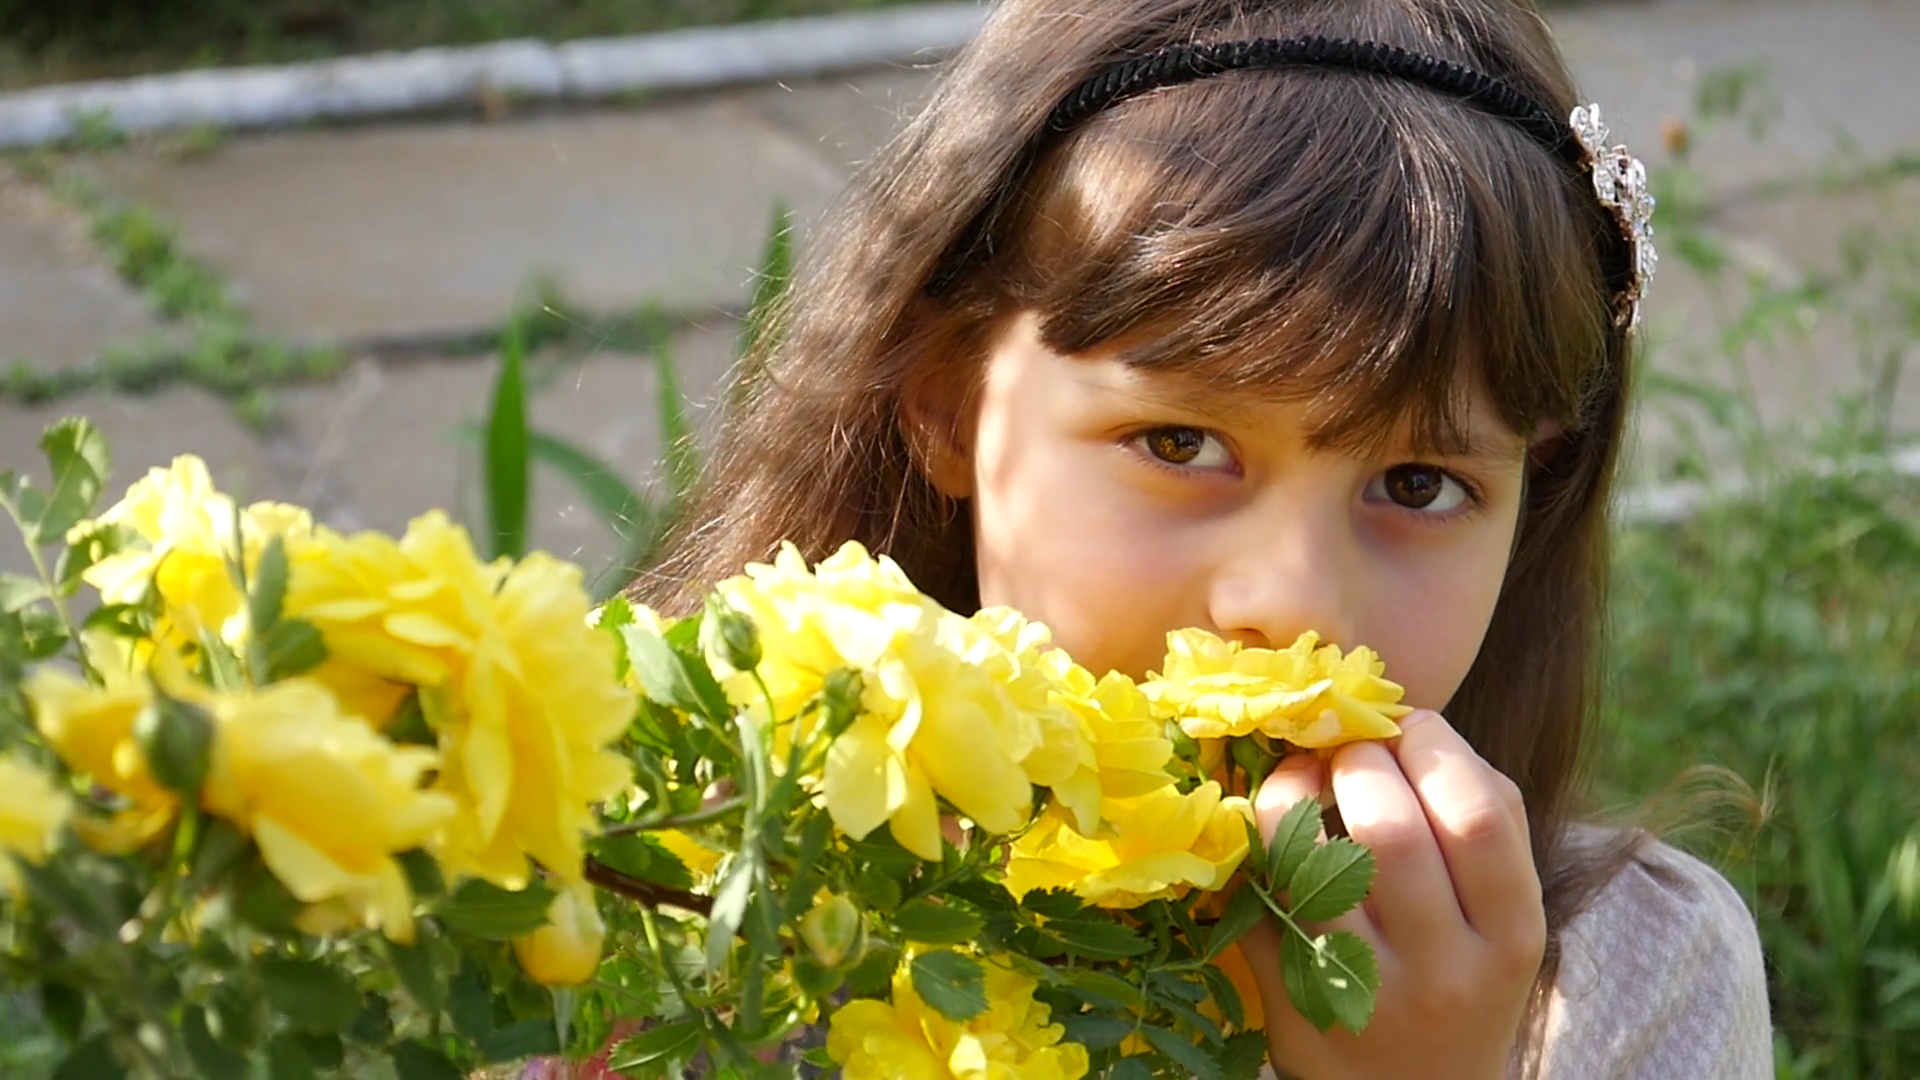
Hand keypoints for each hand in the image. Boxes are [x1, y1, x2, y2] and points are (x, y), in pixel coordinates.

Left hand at [1240, 710, 1545, 1079]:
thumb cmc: (1460, 974)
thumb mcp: (1499, 915)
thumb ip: (1480, 820)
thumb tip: (1408, 721)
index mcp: (1511, 937)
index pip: (1479, 815)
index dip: (1434, 747)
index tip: (1405, 725)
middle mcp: (1445, 973)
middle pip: (1391, 831)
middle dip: (1357, 761)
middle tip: (1343, 750)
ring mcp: (1365, 997)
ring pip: (1310, 864)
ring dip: (1289, 793)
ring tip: (1295, 777)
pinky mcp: (1296, 1012)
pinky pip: (1259, 904)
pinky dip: (1253, 853)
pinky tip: (1266, 834)